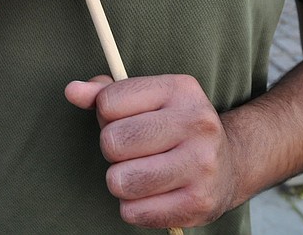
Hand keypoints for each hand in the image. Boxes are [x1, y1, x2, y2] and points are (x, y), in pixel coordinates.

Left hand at [65, 74, 238, 228]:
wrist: (229, 163)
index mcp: (180, 89)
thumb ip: (106, 93)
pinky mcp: (199, 202)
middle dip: (113, 150)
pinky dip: (134, 207)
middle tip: (134, 151)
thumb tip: (73, 91)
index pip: (109, 102)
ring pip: (119, 181)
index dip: (106, 115)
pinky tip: (153, 194)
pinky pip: (134, 212)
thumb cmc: (174, 127)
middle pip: (112, 142)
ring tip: (141, 172)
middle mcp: (196, 123)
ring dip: (121, 181)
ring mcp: (201, 164)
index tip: (126, 120)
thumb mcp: (147, 99)